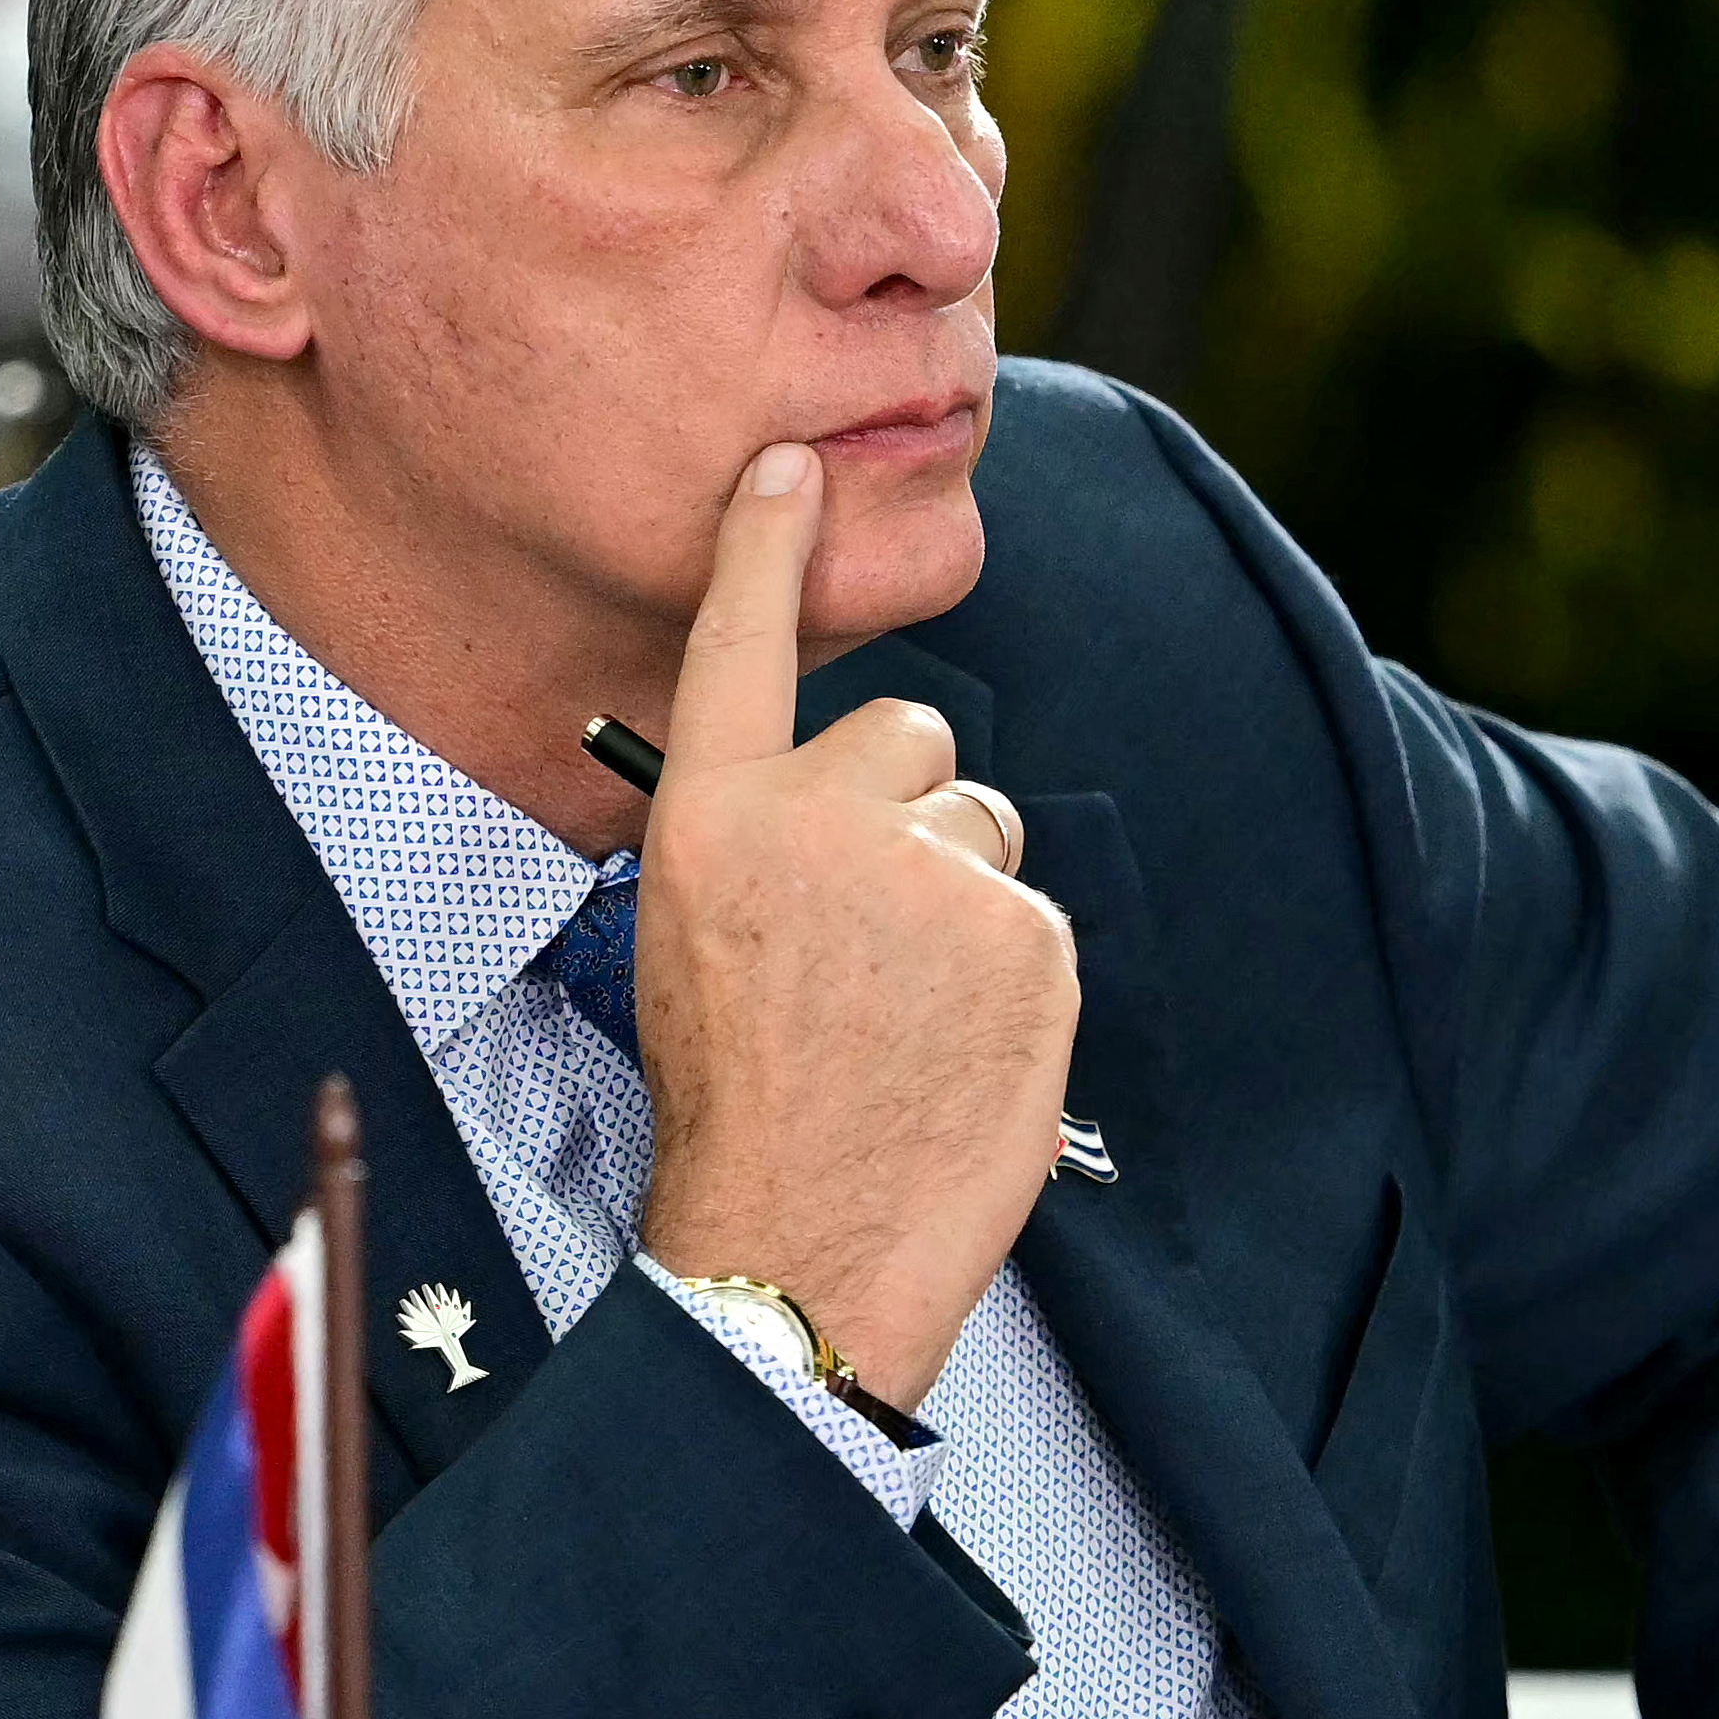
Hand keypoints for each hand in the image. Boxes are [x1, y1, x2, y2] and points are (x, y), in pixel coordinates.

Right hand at [631, 444, 1074, 1405]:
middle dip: (909, 812)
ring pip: (981, 829)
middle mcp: (816, 819)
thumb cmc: (738, 1116)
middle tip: (871, 940)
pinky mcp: (1024, 934)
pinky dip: (1008, 975)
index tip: (789, 468)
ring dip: (962, 897)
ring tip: (906, 1013)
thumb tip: (842, 812)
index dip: (765, 547)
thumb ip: (762, 848)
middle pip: (908, 735)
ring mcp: (928, 873)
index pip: (737, 645)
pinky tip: (955, 1050)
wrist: (799, 1250)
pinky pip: (1029, 914)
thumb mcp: (690, 950)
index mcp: (710, 821)